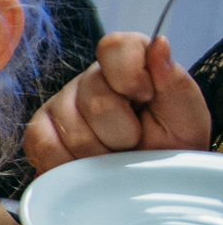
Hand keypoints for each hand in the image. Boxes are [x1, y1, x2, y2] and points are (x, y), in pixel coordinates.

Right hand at [24, 32, 209, 172]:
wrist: (144, 180)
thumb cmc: (168, 147)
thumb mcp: (186, 117)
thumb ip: (175, 81)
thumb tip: (159, 44)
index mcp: (128, 63)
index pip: (115, 46)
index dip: (130, 75)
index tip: (146, 99)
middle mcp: (89, 79)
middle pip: (96, 100)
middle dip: (122, 132)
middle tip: (134, 142)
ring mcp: (60, 104)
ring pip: (73, 130)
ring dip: (100, 154)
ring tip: (113, 156)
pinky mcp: (39, 131)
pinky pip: (46, 146)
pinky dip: (70, 164)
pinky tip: (88, 166)